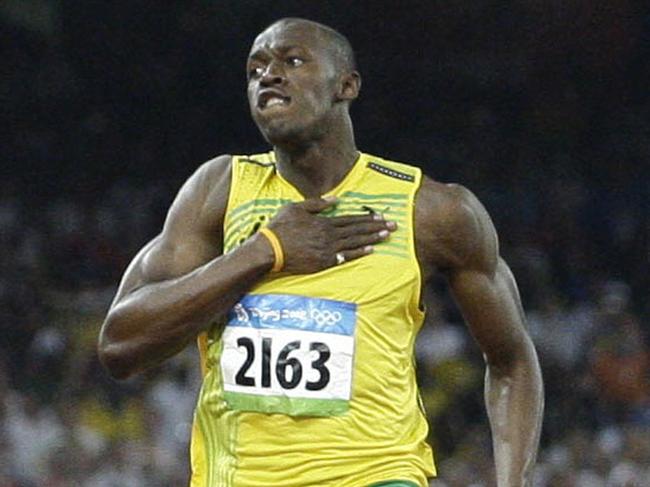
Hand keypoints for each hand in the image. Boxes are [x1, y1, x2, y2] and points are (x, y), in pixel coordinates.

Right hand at [266, 196, 395, 273]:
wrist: (270, 250)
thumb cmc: (279, 228)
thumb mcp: (296, 208)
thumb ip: (317, 204)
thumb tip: (335, 199)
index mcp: (324, 221)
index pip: (351, 219)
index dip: (367, 218)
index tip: (381, 216)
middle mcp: (329, 235)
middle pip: (357, 230)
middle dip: (377, 227)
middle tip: (394, 226)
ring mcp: (328, 249)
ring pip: (355, 242)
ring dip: (373, 239)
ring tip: (387, 236)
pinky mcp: (324, 262)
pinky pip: (346, 257)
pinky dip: (359, 253)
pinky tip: (371, 250)